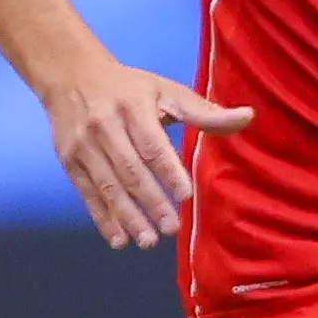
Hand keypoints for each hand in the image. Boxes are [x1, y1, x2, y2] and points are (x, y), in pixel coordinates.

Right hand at [38, 60, 252, 249]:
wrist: (71, 75)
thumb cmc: (130, 87)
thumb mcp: (167, 90)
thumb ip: (205, 111)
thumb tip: (249, 117)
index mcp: (132, 107)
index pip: (152, 144)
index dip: (168, 170)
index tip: (185, 195)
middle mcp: (104, 126)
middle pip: (130, 170)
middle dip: (151, 201)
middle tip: (172, 228)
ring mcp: (83, 145)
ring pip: (107, 186)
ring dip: (128, 217)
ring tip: (149, 241)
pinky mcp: (69, 161)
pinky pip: (88, 194)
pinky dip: (103, 219)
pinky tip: (119, 240)